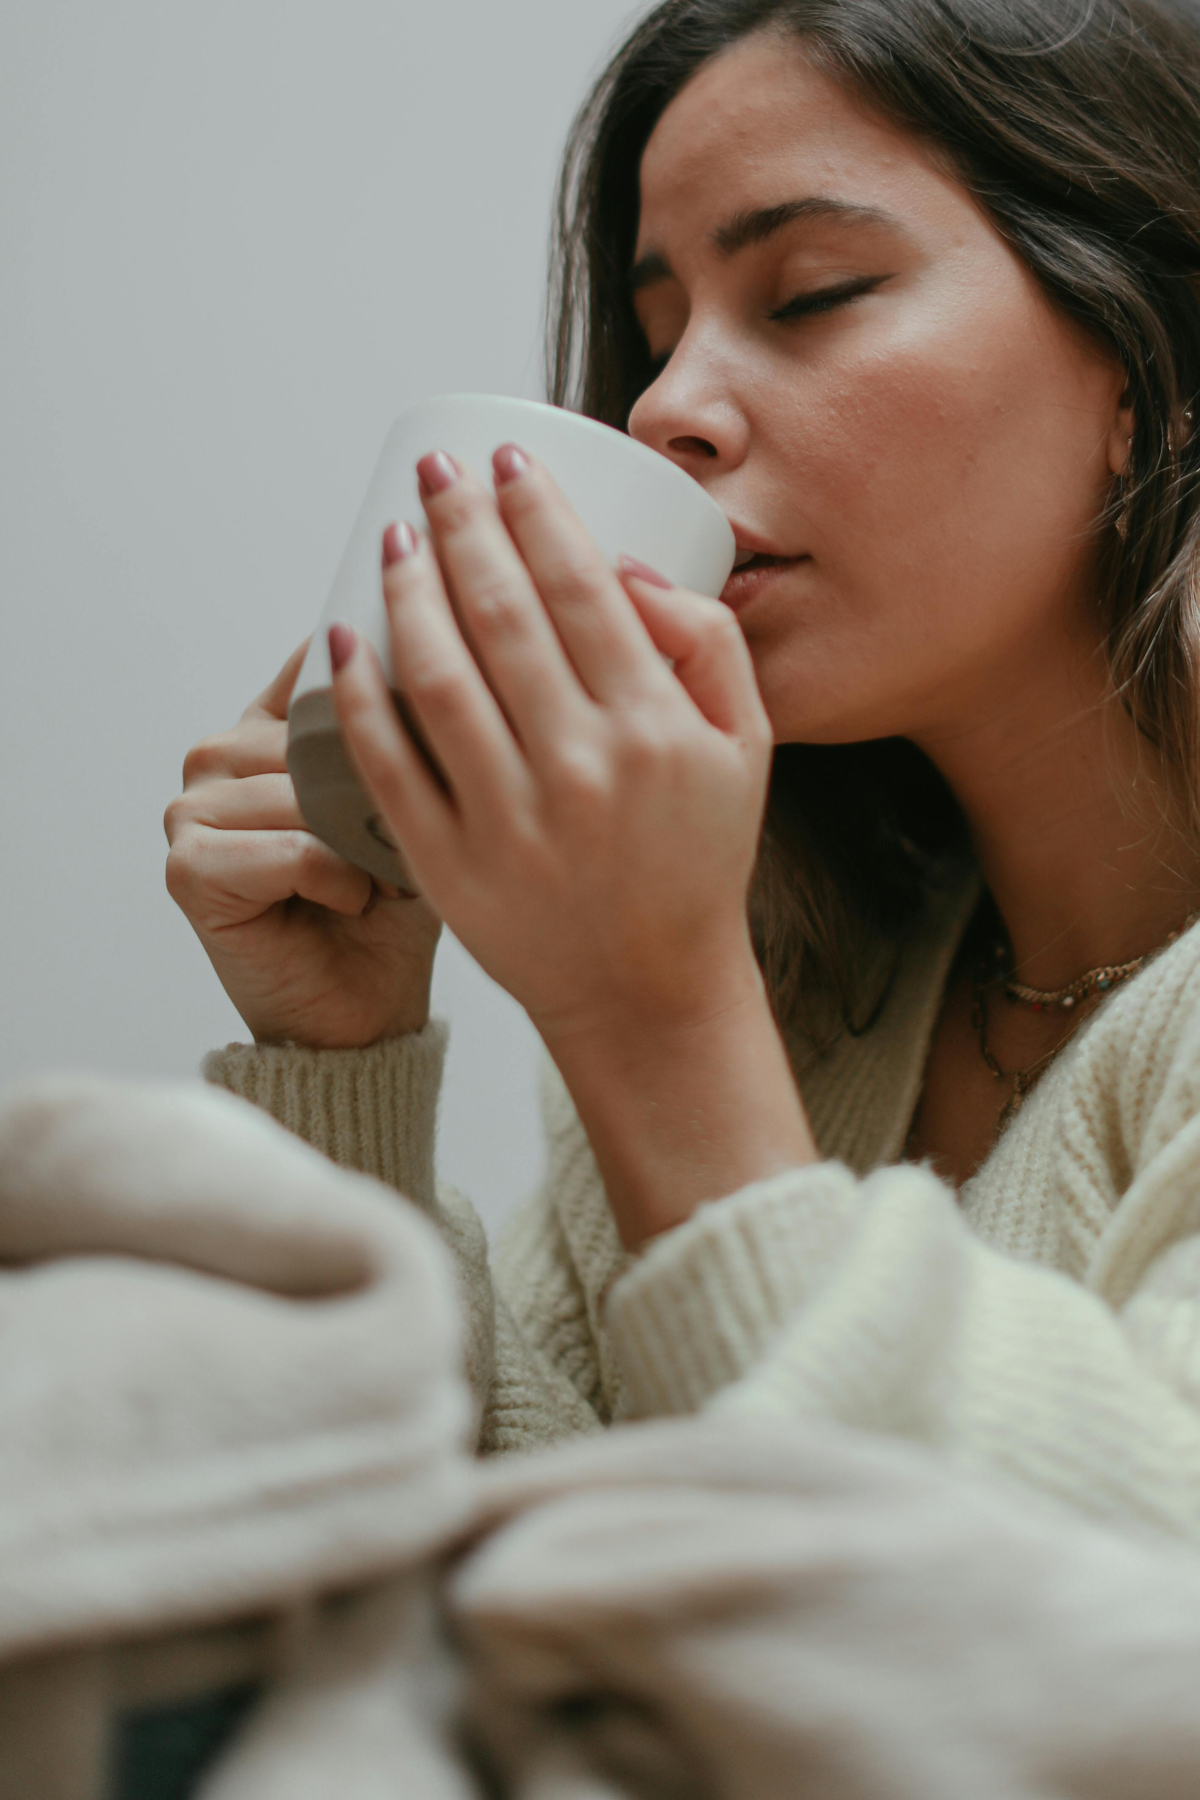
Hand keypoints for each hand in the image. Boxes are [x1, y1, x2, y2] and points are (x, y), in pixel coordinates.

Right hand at [165, 641, 441, 1047]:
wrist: (368, 1012)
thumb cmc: (393, 911)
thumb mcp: (417, 802)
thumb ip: (406, 728)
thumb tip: (428, 660)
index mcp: (269, 724)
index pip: (322, 662)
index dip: (384, 688)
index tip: (432, 728)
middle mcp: (220, 753)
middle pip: (320, 733)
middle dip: (381, 794)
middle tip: (402, 848)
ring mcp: (191, 809)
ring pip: (308, 791)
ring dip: (363, 845)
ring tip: (376, 881)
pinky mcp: (188, 867)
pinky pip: (294, 848)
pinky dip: (338, 882)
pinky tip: (346, 905)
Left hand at [329, 446, 771, 1046]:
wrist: (650, 993)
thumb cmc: (695, 861)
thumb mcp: (748, 749)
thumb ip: (709, 645)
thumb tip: (624, 569)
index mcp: (655, 730)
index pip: (581, 588)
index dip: (535, 509)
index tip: (506, 459)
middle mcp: (581, 770)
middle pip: (501, 615)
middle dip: (462, 523)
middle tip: (436, 472)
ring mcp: (508, 822)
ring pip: (439, 676)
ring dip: (408, 590)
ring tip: (396, 536)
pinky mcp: (450, 865)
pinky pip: (390, 765)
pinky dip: (359, 695)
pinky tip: (344, 637)